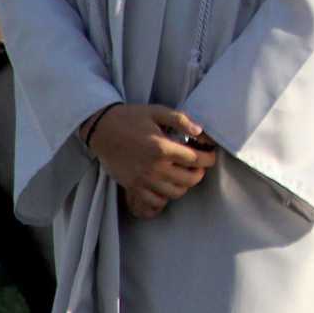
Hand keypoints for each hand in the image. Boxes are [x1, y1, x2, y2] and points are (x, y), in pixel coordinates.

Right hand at [86, 104, 216, 217]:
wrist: (102, 130)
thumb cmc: (132, 118)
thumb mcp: (158, 111)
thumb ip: (181, 120)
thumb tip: (200, 131)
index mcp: (162, 148)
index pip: (196, 160)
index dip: (209, 158)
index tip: (211, 154)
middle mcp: (154, 168)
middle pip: (189, 180)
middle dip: (200, 172)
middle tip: (200, 163)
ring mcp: (143, 180)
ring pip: (175, 193)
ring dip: (185, 184)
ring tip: (186, 172)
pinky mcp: (132, 187)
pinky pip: (155, 201)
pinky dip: (166, 196)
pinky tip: (168, 183)